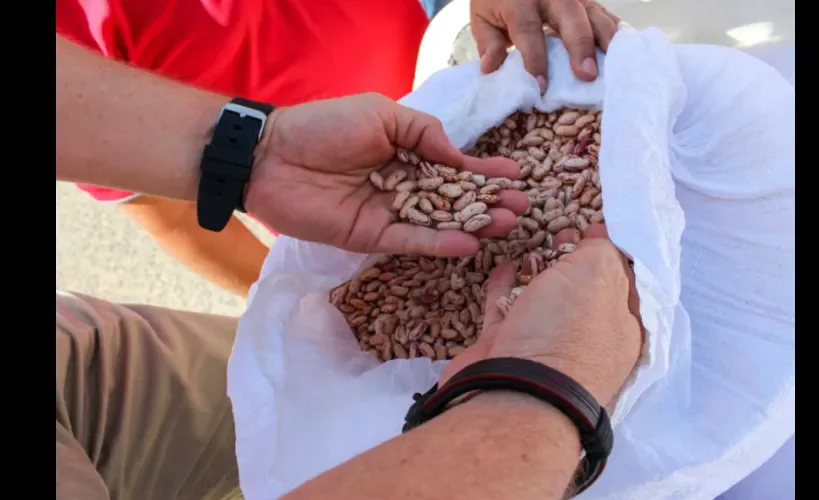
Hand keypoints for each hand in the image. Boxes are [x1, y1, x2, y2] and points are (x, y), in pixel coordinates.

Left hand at [244, 93, 528, 256]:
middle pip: (452, 199)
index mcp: (406, 153)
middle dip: (488, 203)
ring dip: (472, 226)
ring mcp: (389, 213)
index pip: (453, 167)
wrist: (272, 155)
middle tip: (521, 210)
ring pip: (438, 223)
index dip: (484, 173)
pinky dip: (437, 244)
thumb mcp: (383, 114)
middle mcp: (403, 186)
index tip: (516, 176)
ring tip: (505, 226)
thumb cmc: (325, 126)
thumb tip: (460, 156)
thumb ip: (424, 133)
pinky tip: (467, 244)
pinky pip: (410, 242)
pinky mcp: (371, 237)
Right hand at [441, 225, 642, 407]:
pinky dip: (505, 285)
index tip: (596, 223)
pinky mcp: (505, 348)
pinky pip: (506, 308)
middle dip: (575, 257)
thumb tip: (598, 239)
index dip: (612, 249)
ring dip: (540, 270)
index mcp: (623, 327)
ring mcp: (544, 346)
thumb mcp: (596, 275)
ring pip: (544, 299)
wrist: (512, 391)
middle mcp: (587, 339)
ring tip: (534, 240)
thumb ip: (601, 251)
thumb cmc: (565, 332)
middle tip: (563, 227)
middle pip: (582, 289)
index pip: (625, 280)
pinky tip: (505, 263)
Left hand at [470, 0, 621, 88]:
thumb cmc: (497, 2)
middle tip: (586, 75)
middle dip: (580, 46)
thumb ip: (489, 43)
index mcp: (520, 0)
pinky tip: (624, 50)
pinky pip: (604, 13)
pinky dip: (615, 31)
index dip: (535, 59)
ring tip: (615, 65)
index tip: (540, 86)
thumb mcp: (483, 18)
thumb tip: (491, 68)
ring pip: (593, 13)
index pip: (528, 30)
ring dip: (605, 40)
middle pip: (570, 17)